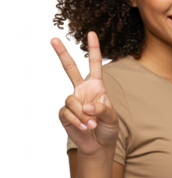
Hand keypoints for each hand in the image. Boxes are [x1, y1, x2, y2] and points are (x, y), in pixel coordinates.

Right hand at [53, 32, 118, 156]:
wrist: (98, 144)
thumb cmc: (108, 127)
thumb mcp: (112, 118)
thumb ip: (102, 110)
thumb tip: (86, 106)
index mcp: (97, 86)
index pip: (95, 64)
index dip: (93, 49)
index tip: (91, 33)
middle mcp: (82, 90)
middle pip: (70, 69)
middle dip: (62, 54)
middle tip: (53, 39)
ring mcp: (72, 101)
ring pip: (70, 100)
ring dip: (81, 114)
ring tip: (92, 125)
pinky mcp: (64, 113)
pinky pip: (67, 113)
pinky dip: (77, 121)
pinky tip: (84, 127)